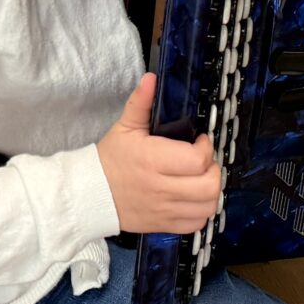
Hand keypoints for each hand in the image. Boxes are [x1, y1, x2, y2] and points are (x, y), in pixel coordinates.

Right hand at [95, 75, 221, 234]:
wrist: (89, 194)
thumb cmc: (110, 159)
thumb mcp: (124, 127)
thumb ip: (141, 102)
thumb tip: (152, 78)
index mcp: (153, 160)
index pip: (197, 159)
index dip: (205, 148)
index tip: (199, 141)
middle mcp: (161, 188)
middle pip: (209, 186)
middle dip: (213, 170)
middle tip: (202, 162)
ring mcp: (164, 210)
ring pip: (207, 206)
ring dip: (211, 191)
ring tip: (200, 179)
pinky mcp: (163, 225)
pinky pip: (196, 224)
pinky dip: (201, 211)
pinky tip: (193, 198)